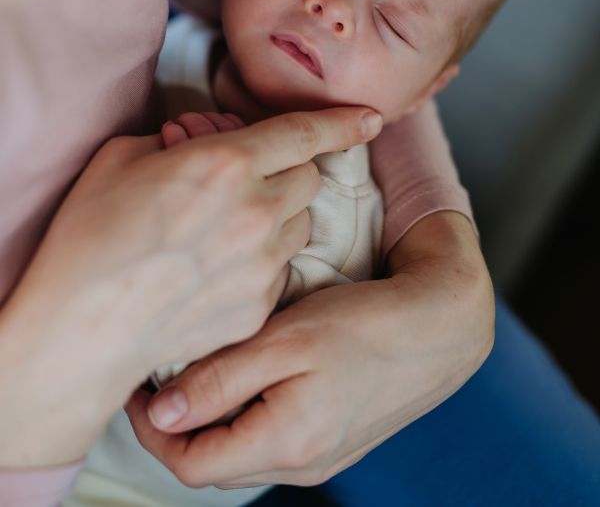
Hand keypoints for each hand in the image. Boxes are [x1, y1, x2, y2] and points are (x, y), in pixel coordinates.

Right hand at [0, 105, 380, 466]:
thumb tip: (196, 142)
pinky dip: (263, 260)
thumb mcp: (122, 159)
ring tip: (230, 225)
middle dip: (289, 170)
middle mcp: (255, 211)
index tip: (371, 117)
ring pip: (300, 224)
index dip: (343, 120)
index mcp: (225, 163)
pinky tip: (219, 267)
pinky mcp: (258, 306)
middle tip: (250, 179)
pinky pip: (280, 269)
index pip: (305, 132)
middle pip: (310, 178)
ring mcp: (262, 263)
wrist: (80, 329)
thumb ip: (176, 141)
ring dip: (279, 215)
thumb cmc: (89, 238)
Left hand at [126, 210, 493, 487]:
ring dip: (211, 416)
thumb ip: (220, 380)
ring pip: (240, 449)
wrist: (440, 324)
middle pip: (213, 462)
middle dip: (178, 422)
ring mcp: (321, 455)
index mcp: (286, 443)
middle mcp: (302, 463)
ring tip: (201, 364)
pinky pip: (271, 436)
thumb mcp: (284, 340)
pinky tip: (249, 369)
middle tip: (161, 369)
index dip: (151, 428)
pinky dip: (246, 411)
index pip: (189, 464)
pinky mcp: (334, 438)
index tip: (138, 383)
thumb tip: (161, 413)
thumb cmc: (365, 323)